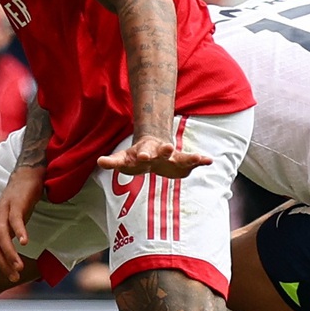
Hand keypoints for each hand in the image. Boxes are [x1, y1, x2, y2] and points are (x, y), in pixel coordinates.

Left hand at [0, 164, 43, 283]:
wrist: (26, 177)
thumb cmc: (16, 205)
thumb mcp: (5, 226)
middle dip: (1, 264)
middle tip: (13, 278)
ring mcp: (3, 211)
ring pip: (2, 236)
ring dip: (10, 253)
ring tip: (19, 267)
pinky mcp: (16, 203)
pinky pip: (15, 219)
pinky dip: (19, 231)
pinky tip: (25, 242)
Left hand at [98, 134, 213, 178]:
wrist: (155, 152)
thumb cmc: (137, 158)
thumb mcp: (123, 159)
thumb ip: (112, 161)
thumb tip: (100, 160)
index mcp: (144, 152)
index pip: (142, 153)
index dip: (143, 155)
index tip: (143, 157)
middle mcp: (159, 152)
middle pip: (161, 151)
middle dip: (163, 150)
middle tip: (168, 148)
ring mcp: (172, 157)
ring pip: (180, 156)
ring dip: (188, 157)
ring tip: (198, 158)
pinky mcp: (183, 163)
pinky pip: (192, 161)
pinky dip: (200, 160)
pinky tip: (209, 161)